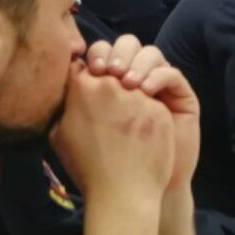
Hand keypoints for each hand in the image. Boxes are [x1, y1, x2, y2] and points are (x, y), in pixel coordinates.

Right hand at [52, 65, 174, 205]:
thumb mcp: (57, 135)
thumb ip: (63, 107)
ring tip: (130, 109)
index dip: (87, 68)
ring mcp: (137, 95)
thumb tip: (67, 94)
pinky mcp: (158, 109)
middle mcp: (110, 84)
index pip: (84, 61)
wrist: (122, 194)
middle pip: (111, 60)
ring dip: (132, 88)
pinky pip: (152, 99)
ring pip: (135, 78)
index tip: (90, 76)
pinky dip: (148, 109)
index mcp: (81, 87)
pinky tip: (144, 127)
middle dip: (112, 69)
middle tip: (114, 84)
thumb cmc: (86, 168)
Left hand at [83, 37, 200, 193]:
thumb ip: (68, 106)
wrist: (139, 189)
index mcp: (110, 83)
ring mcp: (158, 86)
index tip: (90, 69)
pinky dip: (158, 77)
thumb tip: (54, 80)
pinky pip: (172, 74)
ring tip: (128, 84)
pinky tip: (146, 92)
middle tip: (108, 72)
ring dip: (137, 63)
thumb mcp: (78, 130)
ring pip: (150, 53)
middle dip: (117, 52)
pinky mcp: (181, 97)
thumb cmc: (107, 162)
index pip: (103, 52)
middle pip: (127, 44)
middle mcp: (135, 79)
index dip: (96, 54)